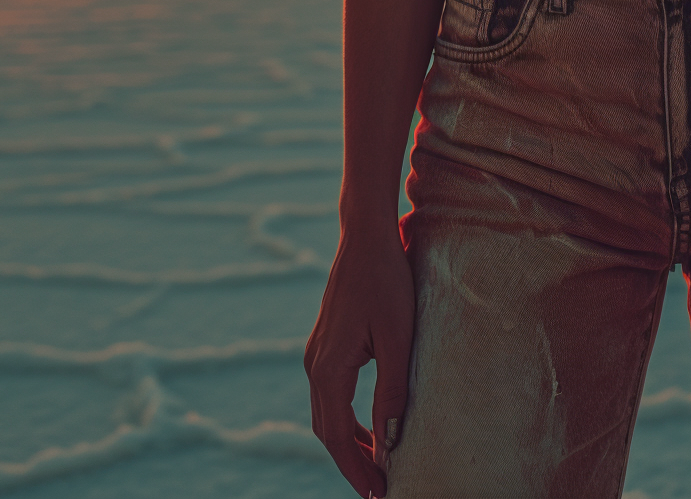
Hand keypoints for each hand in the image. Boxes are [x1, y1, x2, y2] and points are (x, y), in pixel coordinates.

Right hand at [304, 222, 414, 498]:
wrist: (365, 239)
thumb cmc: (387, 284)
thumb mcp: (397, 341)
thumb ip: (392, 393)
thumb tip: (392, 444)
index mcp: (328, 368)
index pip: (337, 435)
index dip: (357, 469)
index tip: (378, 495)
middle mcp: (314, 364)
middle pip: (327, 430)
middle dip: (352, 464)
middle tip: (380, 491)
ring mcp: (316, 354)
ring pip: (327, 415)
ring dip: (351, 444)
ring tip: (379, 468)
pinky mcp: (326, 346)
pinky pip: (331, 396)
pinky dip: (348, 422)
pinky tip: (372, 431)